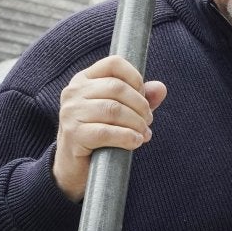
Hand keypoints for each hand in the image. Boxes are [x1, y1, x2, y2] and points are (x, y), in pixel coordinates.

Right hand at [53, 55, 166, 201]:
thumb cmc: (98, 134)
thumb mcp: (119, 112)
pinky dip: (126, 137)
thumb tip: (161, 88)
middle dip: (140, 105)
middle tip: (148, 121)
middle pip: (117, 87)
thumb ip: (139, 98)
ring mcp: (71, 112)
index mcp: (84, 79)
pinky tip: (135, 142)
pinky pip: (106, 132)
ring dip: (136, 123)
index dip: (135, 78)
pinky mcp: (73, 134)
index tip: (144, 96)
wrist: (72, 167)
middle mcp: (74, 91)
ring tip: (144, 133)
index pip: (114, 63)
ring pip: (113, 110)